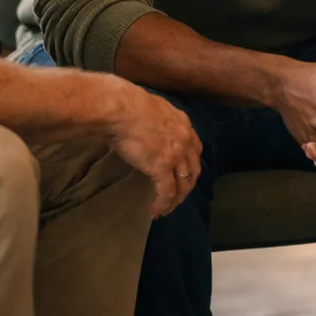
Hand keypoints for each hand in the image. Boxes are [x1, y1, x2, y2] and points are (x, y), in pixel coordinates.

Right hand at [103, 77, 202, 216]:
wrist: (120, 108)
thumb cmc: (126, 104)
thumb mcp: (149, 109)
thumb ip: (153, 122)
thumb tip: (138, 129)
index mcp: (182, 123)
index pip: (194, 148)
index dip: (189, 164)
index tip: (182, 174)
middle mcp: (184, 139)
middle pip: (193, 169)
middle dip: (186, 185)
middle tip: (176, 196)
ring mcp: (175, 154)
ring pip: (183, 184)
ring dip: (176, 199)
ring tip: (166, 208)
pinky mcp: (162, 167)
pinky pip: (167, 192)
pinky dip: (162, 204)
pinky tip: (155, 211)